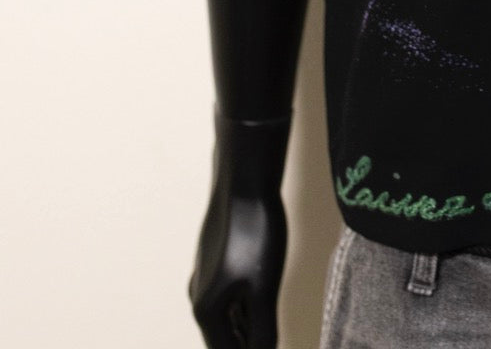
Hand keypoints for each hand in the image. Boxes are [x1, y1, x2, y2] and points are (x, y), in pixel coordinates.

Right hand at [189, 113, 291, 348]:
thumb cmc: (254, 232)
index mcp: (206, 310)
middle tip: (270, 344)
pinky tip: (261, 303)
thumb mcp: (264, 286)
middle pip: (223, 337)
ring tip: (266, 334)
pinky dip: (244, 307)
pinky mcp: (216, 256)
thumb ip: (263, 328)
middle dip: (246, 344)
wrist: (244, 180)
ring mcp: (205, 274)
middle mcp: (198, 295)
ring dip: (246, 328)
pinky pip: (229, 294)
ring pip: (226, 315)